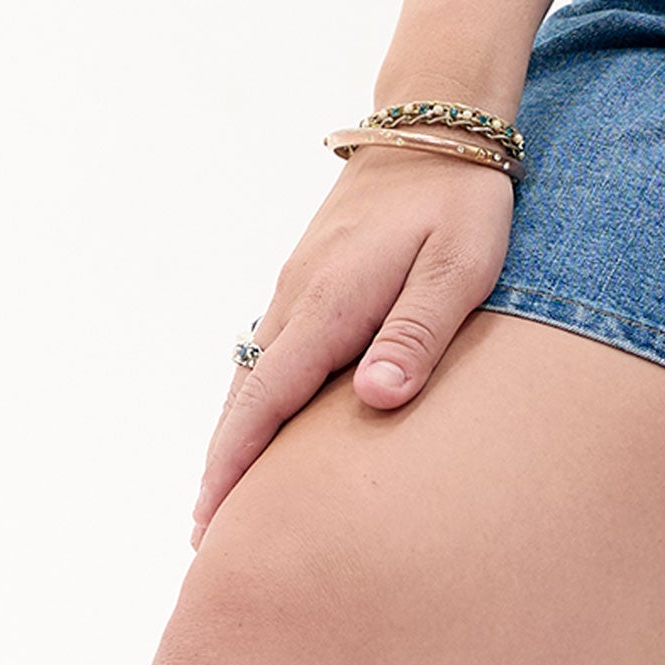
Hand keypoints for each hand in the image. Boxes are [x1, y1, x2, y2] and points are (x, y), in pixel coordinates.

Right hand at [191, 148, 513, 544]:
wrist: (435, 124)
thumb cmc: (460, 199)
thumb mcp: (459, 264)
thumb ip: (417, 332)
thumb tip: (373, 401)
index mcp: (330, 303)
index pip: (268, 401)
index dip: (236, 466)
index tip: (210, 525)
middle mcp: (299, 297)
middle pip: (245, 397)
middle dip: (222, 465)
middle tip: (204, 541)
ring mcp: (298, 284)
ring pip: (250, 373)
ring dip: (234, 432)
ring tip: (223, 498)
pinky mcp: (309, 274)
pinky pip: (266, 349)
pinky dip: (252, 395)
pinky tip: (259, 420)